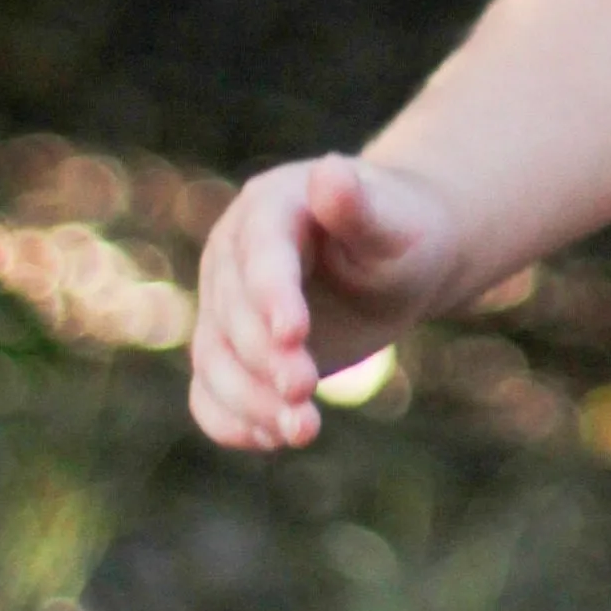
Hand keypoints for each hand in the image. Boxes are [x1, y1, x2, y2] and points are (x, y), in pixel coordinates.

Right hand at [187, 152, 468, 451]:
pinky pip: (209, 391)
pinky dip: (230, 420)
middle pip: (232, 314)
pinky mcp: (229, 349)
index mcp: (269, 207)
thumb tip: (330, 171)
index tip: (295, 335)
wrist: (394, 261)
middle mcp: (232, 254)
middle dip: (265, 359)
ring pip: (214, 359)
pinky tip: (271, 440)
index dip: (272, 295)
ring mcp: (223, 303)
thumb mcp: (394, 220)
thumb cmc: (401, 232)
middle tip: (305, 394)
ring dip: (249, 400)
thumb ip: (359, 206)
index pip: (261, 255)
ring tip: (302, 431)